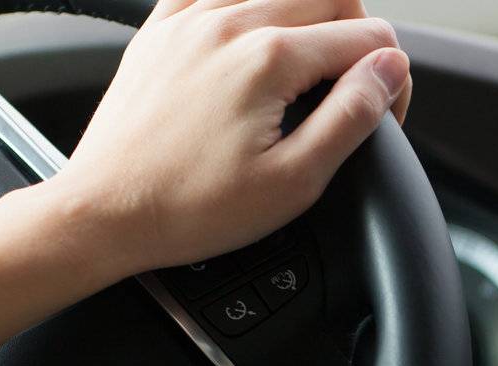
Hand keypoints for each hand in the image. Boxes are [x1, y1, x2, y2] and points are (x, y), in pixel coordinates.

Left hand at [49, 0, 411, 275]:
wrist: (106, 213)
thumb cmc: (190, 208)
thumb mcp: (294, 181)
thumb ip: (352, 116)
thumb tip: (389, 68)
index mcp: (269, 58)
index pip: (367, 37)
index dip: (391, 78)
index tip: (382, 115)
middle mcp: (229, 23)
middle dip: (356, 39)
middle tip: (351, 91)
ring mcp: (190, 19)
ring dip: (308, 19)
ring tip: (308, 71)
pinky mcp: (162, 28)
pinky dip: (250, 8)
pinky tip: (255, 41)